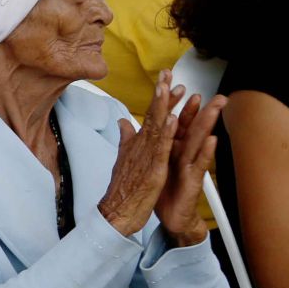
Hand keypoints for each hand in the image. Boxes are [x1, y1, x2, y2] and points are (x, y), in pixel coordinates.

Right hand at [98, 71, 179, 236]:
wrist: (117, 213)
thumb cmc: (122, 189)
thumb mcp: (124, 159)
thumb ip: (126, 139)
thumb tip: (123, 122)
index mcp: (138, 144)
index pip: (150, 116)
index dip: (160, 98)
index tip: (166, 80)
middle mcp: (141, 147)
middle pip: (152, 116)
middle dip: (161, 94)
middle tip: (167, 74)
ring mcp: (146, 158)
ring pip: (156, 128)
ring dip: (163, 107)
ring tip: (168, 88)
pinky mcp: (152, 171)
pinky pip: (161, 150)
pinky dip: (166, 134)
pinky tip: (172, 119)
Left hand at [154, 91, 226, 244]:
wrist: (169, 216)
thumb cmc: (164, 190)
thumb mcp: (153, 163)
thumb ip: (148, 142)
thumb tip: (137, 126)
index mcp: (174, 148)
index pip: (179, 123)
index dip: (181, 105)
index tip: (181, 86)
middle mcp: (184, 154)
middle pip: (194, 127)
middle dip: (203, 109)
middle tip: (214, 93)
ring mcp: (190, 166)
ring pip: (200, 141)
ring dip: (208, 124)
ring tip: (215, 107)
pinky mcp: (193, 180)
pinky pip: (200, 164)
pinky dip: (206, 152)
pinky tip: (212, 140)